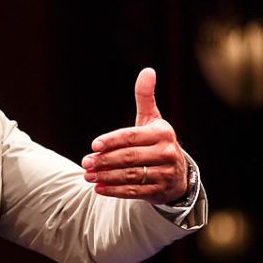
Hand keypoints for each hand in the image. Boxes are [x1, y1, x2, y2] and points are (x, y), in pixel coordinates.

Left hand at [82, 68, 187, 203]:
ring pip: (131, 176)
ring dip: (106, 177)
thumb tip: (148, 70)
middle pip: (129, 157)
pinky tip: (98, 188)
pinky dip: (115, 191)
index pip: (132, 136)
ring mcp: (165, 173)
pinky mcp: (160, 191)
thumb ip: (145, 97)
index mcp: (162, 133)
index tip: (93, 145)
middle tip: (85, 162)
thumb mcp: (152, 120)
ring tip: (87, 176)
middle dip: (104, 160)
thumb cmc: (157, 142)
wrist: (177, 174)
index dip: (112, 140)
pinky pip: (135, 192)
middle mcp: (167, 153)